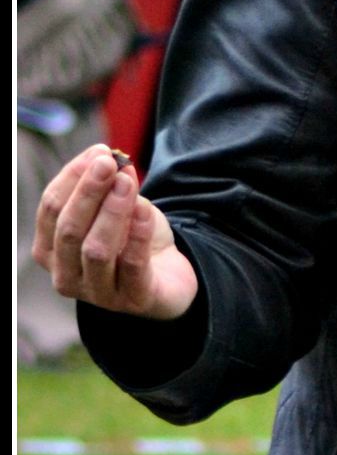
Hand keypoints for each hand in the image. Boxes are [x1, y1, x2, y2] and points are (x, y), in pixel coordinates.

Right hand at [33, 145, 199, 319]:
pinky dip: (137, 234)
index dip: (72, 178)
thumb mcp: (114, 207)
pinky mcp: (133, 301)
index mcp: (49, 250)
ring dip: (111, 211)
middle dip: (88, 192)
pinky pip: (132, 266)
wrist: (168, 277)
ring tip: (128, 183)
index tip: (99, 152)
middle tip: (110, 164)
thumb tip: (102, 154)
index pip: (51, 209)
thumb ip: (105, 183)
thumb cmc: (130, 240)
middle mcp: (65, 276)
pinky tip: (144, 209)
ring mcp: (98, 294)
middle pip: (68, 230)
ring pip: (95, 250)